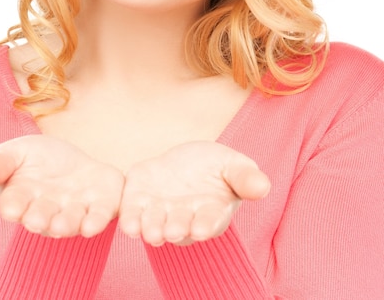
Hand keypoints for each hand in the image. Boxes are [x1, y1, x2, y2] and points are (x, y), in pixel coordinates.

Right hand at [0, 135, 123, 237]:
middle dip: (40, 219)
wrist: (72, 161)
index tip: (11, 208)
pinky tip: (94, 225)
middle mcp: (47, 211)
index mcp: (21, 200)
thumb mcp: (16, 153)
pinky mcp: (101, 205)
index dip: (13, 206)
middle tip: (37, 221)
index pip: (14, 204)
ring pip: (71, 221)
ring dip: (68, 224)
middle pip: (42, 218)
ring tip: (66, 225)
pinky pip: (101, 215)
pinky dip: (98, 221)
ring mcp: (75, 210)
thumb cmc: (36, 159)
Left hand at [119, 141, 269, 245]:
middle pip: (179, 227)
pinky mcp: (137, 200)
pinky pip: (131, 213)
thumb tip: (264, 186)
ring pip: (154, 226)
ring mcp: (159, 212)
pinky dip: (129, 219)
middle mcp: (183, 219)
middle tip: (173, 231)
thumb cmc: (216, 168)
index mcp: (210, 214)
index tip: (202, 229)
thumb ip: (246, 178)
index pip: (209, 222)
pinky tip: (127, 223)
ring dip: (151, 229)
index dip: (206, 225)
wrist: (186, 160)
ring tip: (150, 232)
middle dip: (176, 229)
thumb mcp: (234, 166)